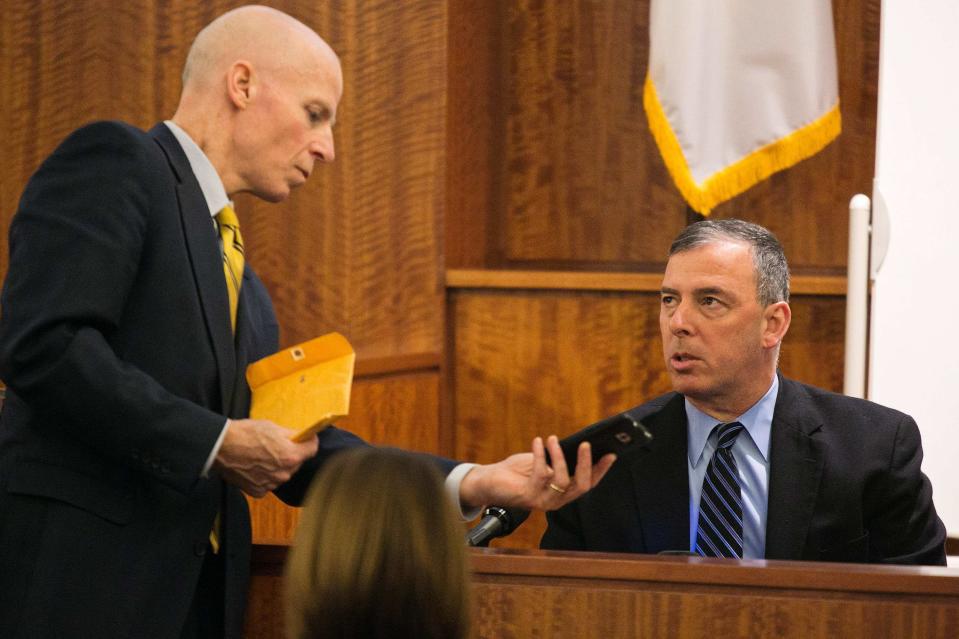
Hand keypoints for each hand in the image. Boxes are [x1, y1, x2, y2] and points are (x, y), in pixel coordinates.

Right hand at [212, 418, 318, 496]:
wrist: (221, 447)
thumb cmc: (245, 434)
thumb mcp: (273, 427)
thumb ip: (292, 434)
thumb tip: (302, 435)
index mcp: (291, 456)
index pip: (312, 449)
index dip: (309, 441)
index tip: (306, 438)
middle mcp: (283, 474)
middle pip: (297, 462)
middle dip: (291, 454)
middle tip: (277, 445)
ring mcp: (271, 484)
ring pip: (282, 474)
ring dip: (277, 466)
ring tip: (262, 455)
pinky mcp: (258, 491)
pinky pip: (268, 483)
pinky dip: (264, 476)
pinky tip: (255, 465)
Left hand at [458, 435, 615, 509]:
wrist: (490, 481)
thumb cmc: (518, 470)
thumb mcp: (543, 461)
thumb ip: (559, 458)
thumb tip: (576, 444)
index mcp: (564, 492)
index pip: (589, 483)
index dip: (601, 470)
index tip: (611, 454)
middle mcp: (557, 500)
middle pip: (581, 486)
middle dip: (586, 464)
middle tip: (586, 444)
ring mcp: (543, 501)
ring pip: (563, 480)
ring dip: (558, 456)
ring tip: (552, 438)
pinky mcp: (528, 497)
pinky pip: (541, 474)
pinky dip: (540, 455)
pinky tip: (537, 442)